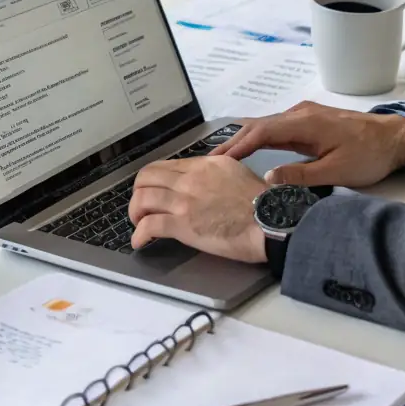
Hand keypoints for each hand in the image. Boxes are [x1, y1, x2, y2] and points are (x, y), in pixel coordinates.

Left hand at [129, 156, 266, 262]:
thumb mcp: (236, 173)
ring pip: (142, 198)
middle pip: (147, 177)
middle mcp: (190, 178)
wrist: (269, 220)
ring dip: (135, 213)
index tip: (154, 191)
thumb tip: (204, 183)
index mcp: (205, 164)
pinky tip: (140, 242)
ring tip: (138, 224)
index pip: (166, 165)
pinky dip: (139, 234)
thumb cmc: (261, 202)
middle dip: (138, 192)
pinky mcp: (183, 224)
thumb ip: (215, 174)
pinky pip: (149, 225)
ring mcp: (185, 200)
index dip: (153, 179)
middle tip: (141, 207)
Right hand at [214, 102, 404, 187]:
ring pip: (267, 126)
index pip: (261, 132)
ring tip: (225, 160)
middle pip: (259, 126)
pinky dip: (259, 139)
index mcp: (305, 123)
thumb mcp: (336, 171)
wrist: (396, 138)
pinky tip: (251, 151)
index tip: (218, 161)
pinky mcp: (310, 122)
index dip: (237, 146)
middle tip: (211, 162)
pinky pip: (277, 128)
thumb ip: (301, 175)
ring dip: (245, 141)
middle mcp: (301, 114)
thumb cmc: (369, 154)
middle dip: (234, 143)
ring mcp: (305, 115)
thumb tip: (268, 178)